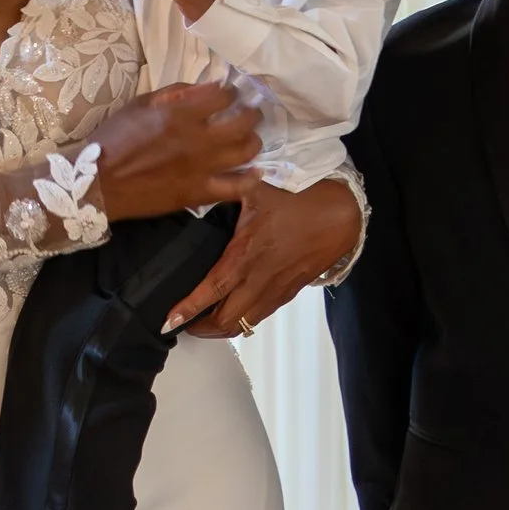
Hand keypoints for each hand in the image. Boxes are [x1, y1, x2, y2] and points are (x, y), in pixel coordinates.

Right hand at [90, 82, 261, 219]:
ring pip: (246, 152)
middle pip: (243, 122)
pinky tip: (255, 172)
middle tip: (249, 112)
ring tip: (249, 138)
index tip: (229, 93)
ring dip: (253, 141)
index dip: (230, 92)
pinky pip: (236, 188)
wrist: (99, 183)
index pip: (223, 96)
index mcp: (180, 114)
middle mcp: (197, 140)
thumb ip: (175, 93)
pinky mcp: (199, 193)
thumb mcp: (140, 104)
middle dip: (251, 113)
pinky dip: (250, 180)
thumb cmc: (115, 138)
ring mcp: (201, 168)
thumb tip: (206, 86)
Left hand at [166, 178, 362, 338]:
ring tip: (201, 324)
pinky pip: (259, 316)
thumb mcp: (257, 188)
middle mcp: (259, 277)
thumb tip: (200, 180)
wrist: (339, 216)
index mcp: (247, 253)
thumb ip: (225, 187)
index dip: (189, 308)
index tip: (170, 320)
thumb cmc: (300, 200)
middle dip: (199, 328)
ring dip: (220, 329)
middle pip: (225, 320)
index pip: (212, 289)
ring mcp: (275, 289)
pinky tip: (231, 312)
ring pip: (243, 324)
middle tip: (181, 322)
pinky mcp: (287, 293)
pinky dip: (241, 321)